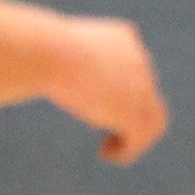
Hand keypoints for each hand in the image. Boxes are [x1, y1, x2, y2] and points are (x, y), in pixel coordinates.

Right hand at [45, 16, 166, 163]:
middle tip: (104, 131)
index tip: (97, 104)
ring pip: (154, 119)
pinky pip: (140, 138)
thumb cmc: (41, 48)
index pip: (135, 68)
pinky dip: (128, 151)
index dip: (123, 90)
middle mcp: (139, 60)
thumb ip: (62, 61)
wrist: (52, 53)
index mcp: (123, 39)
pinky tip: (107, 155)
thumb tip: (52, 74)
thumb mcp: (55, 51)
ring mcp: (141, 87)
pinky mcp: (133, 112)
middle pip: (145, 94)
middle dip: (125, 114)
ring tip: (109, 149)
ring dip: (136, 137)